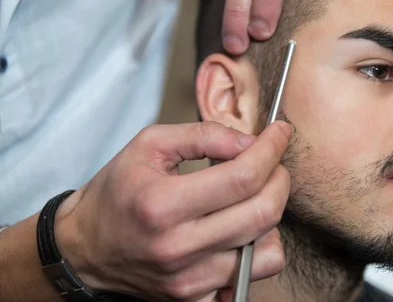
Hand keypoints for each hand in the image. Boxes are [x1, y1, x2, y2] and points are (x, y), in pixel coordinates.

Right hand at [54, 121, 291, 300]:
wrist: (85, 248)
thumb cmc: (117, 191)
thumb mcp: (149, 145)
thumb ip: (203, 135)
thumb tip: (251, 141)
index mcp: (163, 205)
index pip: (243, 177)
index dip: (271, 150)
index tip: (279, 133)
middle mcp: (179, 248)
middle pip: (263, 214)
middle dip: (280, 179)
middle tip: (272, 162)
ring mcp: (189, 280)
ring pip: (267, 250)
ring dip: (271, 216)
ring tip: (251, 198)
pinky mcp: (194, 298)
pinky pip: (251, 277)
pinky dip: (256, 250)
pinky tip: (239, 230)